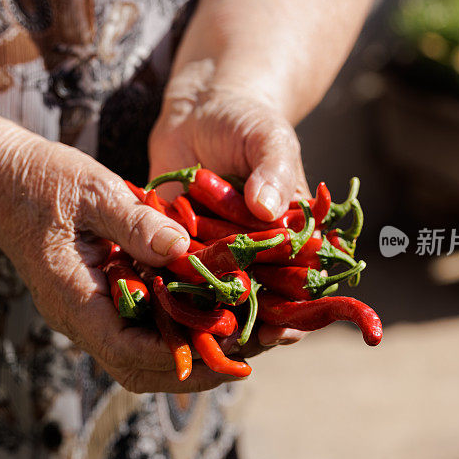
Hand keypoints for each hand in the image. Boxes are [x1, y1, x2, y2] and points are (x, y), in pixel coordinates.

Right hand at [0, 137, 242, 392]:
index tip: (229, 345)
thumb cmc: (43, 183)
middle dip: (196, 370)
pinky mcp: (100, 304)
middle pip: (139, 368)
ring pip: (142, 359)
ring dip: (191, 357)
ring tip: (244, 344)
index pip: (126, 349)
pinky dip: (178, 334)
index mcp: (72, 297)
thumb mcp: (92, 191)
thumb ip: (134, 222)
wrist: (4, 184)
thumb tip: (181, 250)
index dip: (179, 355)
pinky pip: (142, 333)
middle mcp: (80, 318)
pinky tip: (213, 317)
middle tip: (250, 357)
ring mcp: (89, 315)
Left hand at [149, 61, 309, 348]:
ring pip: (214, 298)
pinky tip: (158, 316)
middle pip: (257, 301)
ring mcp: (217, 255)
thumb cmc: (246, 121)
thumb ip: (273, 169)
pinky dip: (169, 297)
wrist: (200, 110)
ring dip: (206, 320)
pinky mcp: (179, 249)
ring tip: (195, 344)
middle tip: (232, 349)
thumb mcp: (267, 136)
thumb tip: (268, 207)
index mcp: (290, 236)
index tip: (282, 330)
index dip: (294, 310)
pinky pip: (176, 279)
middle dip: (247, 326)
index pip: (299, 282)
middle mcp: (256, 253)